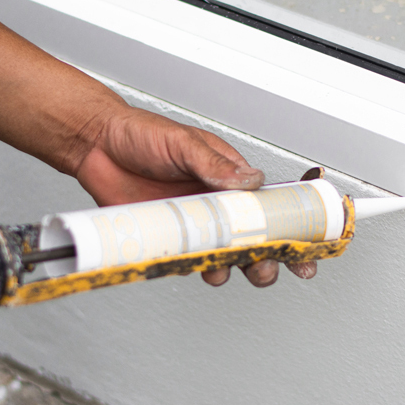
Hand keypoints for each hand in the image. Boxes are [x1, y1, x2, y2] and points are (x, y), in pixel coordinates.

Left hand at [69, 105, 316, 286]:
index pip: (271, 203)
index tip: (310, 241)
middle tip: (273, 266)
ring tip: (235, 269)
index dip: (294, 224)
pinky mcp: (169, 238)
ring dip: (236, 267)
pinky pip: (190, 260)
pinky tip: (201, 268)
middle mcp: (217, 203)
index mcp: (230, 177)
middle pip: (256, 237)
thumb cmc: (141, 135)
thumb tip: (249, 181)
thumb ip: (216, 165)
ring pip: (227, 254)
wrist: (94, 147)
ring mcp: (194, 223)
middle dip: (272, 256)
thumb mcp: (184, 143)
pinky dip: (199, 268)